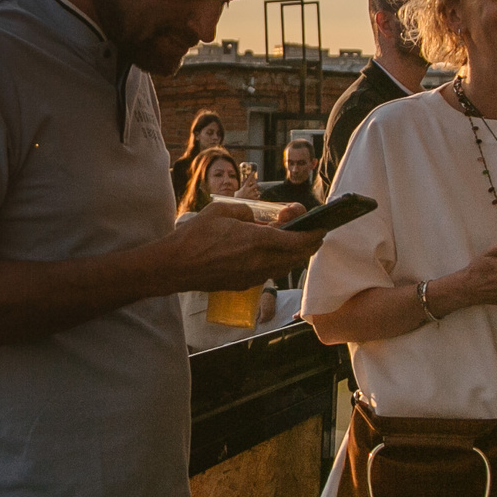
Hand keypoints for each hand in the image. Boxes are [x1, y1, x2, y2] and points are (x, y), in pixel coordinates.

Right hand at [162, 203, 322, 292]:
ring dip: (294, 254)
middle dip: (310, 244)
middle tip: (311, 232)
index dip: (314, 233)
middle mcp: (260, 261)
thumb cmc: (195, 237)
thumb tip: (257, 217)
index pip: (299, 240)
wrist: (176, 267)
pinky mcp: (245, 285)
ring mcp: (253, 276)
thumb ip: (246, 211)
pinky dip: (278, 262)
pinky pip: (270, 273)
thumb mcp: (221, 210)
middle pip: (299, 256)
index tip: (321, 226)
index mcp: (257, 240)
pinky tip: (269, 253)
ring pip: (286, 267)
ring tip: (291, 240)